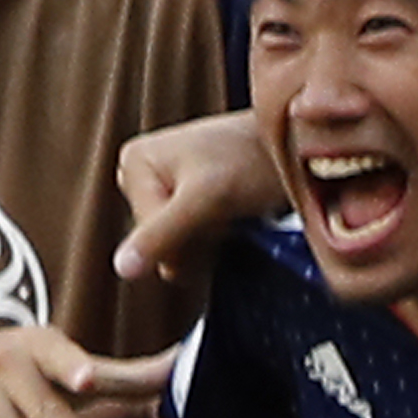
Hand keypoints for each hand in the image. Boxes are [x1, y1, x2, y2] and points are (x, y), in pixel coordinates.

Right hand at [116, 110, 284, 280]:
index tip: (213, 207)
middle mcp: (141, 173)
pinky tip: (229, 215)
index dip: (184, 236)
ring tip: (229, 209)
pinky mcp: (186, 200)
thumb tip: (121, 267)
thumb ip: (161, 234)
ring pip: (175, 249)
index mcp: (133, 162)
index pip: (145, 239)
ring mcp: (164, 187)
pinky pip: (189, 241)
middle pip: (157, 245)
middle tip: (224, 209)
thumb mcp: (205, 200)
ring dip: (207, 240)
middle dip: (195, 238)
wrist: (295, 150)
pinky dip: (213, 236)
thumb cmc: (256, 161)